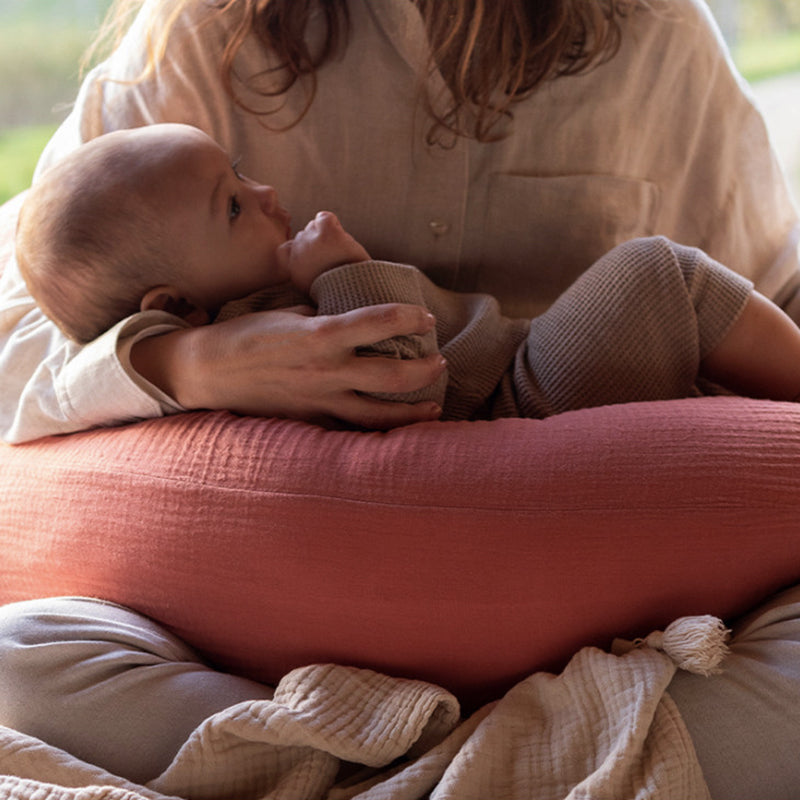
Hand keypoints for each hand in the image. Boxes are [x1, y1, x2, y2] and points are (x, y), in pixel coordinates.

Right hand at [130, 304, 444, 428]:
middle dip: (424, 369)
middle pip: (392, 376)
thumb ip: (327, 320)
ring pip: (379, 415)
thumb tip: (356, 322)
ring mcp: (320, 401)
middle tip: (439, 361)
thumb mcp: (291, 314)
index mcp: (320, 335)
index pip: (378, 322)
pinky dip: (378, 429)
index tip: (427, 318)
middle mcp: (326, 371)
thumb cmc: (247, 335)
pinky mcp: (311, 421)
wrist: (209, 371)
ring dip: (413, 411)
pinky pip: (352, 430)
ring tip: (434, 406)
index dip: (409, 317)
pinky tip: (395, 428)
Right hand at [280, 211, 369, 293]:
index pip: (285, 249)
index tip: (313, 257)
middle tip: (332, 258)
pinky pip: (324, 217)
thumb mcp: (309, 287)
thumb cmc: (336, 290)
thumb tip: (301, 253)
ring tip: (340, 251)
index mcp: (292, 267)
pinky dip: (333, 223)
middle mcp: (297, 251)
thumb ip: (300, 270)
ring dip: (327, 235)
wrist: (350, 291)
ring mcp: (311, 240)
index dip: (300, 250)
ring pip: (314, 226)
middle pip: (303, 236)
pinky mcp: (326, 232)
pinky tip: (341, 236)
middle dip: (317, 244)